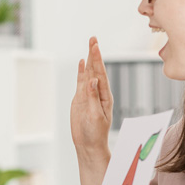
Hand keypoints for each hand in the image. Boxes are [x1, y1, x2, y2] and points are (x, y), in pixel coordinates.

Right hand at [70, 37, 113, 153]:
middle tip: (93, 39)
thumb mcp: (95, 115)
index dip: (97, 60)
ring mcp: (88, 95)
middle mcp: (98, 93)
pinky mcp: (80, 99)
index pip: (101, 74)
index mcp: (104, 96)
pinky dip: (81, 72)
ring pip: (88, 74)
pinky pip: (81, 82)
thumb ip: (93, 97)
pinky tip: (81, 63)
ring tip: (90, 45)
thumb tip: (93, 80)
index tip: (95, 47)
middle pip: (96, 70)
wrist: (88, 145)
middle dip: (94, 54)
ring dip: (89, 60)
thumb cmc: (95, 133)